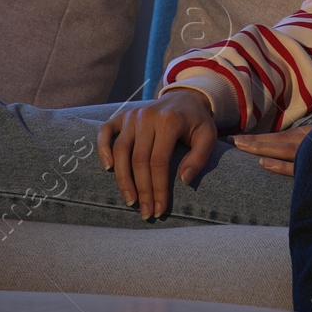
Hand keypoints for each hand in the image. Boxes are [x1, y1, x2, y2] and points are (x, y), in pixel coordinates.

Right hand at [96, 89, 216, 219]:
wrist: (185, 98)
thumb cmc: (196, 122)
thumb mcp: (208, 136)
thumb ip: (199, 158)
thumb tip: (183, 181)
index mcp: (169, 121)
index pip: (159, 162)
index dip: (158, 188)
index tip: (159, 209)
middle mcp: (147, 117)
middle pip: (138, 160)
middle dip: (142, 190)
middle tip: (145, 212)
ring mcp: (132, 115)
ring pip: (120, 150)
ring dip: (123, 179)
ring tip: (130, 200)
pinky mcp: (121, 116)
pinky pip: (105, 132)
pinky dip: (102, 149)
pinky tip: (107, 168)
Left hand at [231, 124, 311, 175]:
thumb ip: (311, 143)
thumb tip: (291, 149)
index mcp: (310, 135)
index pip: (281, 137)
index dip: (259, 138)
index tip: (238, 139)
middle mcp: (309, 141)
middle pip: (277, 139)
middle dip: (253, 140)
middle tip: (231, 140)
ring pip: (283, 149)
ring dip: (260, 147)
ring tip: (239, 145)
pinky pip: (296, 167)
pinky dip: (280, 166)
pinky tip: (263, 163)